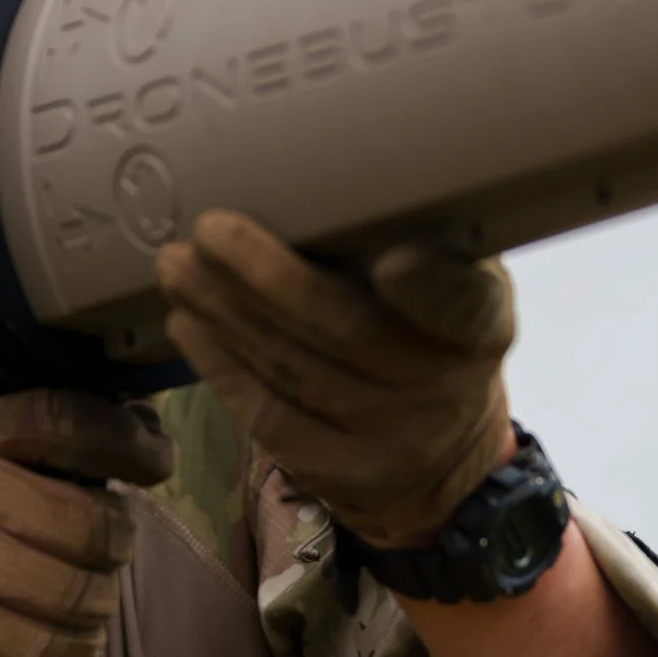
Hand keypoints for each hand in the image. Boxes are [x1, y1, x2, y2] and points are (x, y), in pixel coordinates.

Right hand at [0, 390, 174, 656]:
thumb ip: (36, 447)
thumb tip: (143, 427)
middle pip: (96, 524)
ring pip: (84, 591)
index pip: (66, 419)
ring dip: (96, 606)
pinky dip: (76, 654)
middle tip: (98, 555)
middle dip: (114, 547)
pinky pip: (58, 649)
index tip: (155, 460)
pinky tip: (67, 644)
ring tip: (78, 601)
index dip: (125, 440)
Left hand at [155, 210, 513, 549]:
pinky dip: (221, 365)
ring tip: (177, 267)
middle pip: (346, 329)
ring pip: (293, 369)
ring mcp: (394, 442)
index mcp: (480, 326)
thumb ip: (411, 244)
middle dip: (266, 275)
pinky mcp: (344, 477)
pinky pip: (270, 417)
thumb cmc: (426, 335)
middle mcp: (444, 389)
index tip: (392, 261)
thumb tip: (313, 179)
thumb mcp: (450, 285)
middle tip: (208, 229)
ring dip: (223, 312)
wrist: (441, 454)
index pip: (462, 305)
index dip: (429, 287)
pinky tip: (187, 325)